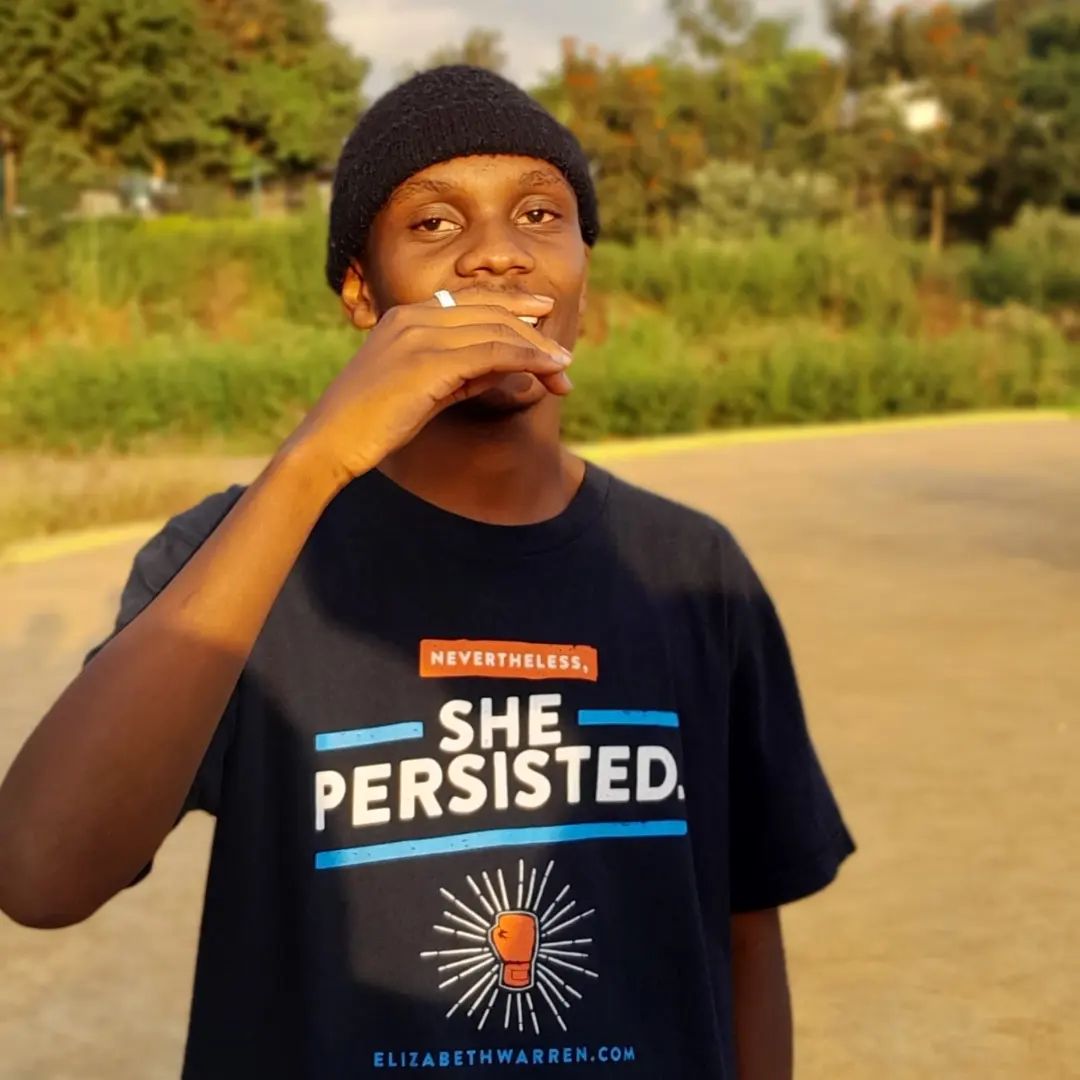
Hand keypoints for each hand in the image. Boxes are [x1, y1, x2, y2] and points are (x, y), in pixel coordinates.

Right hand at [283, 287, 572, 489]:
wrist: (329, 443)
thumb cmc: (370, 424)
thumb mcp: (420, 389)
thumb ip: (457, 372)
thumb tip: (499, 369)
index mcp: (406, 316)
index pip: (470, 300)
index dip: (510, 305)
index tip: (540, 313)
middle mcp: (414, 317)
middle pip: (490, 312)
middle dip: (533, 332)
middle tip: (564, 353)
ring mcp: (421, 335)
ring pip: (498, 331)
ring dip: (538, 351)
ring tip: (564, 371)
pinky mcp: (430, 362)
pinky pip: (493, 353)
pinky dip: (527, 361)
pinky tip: (548, 373)